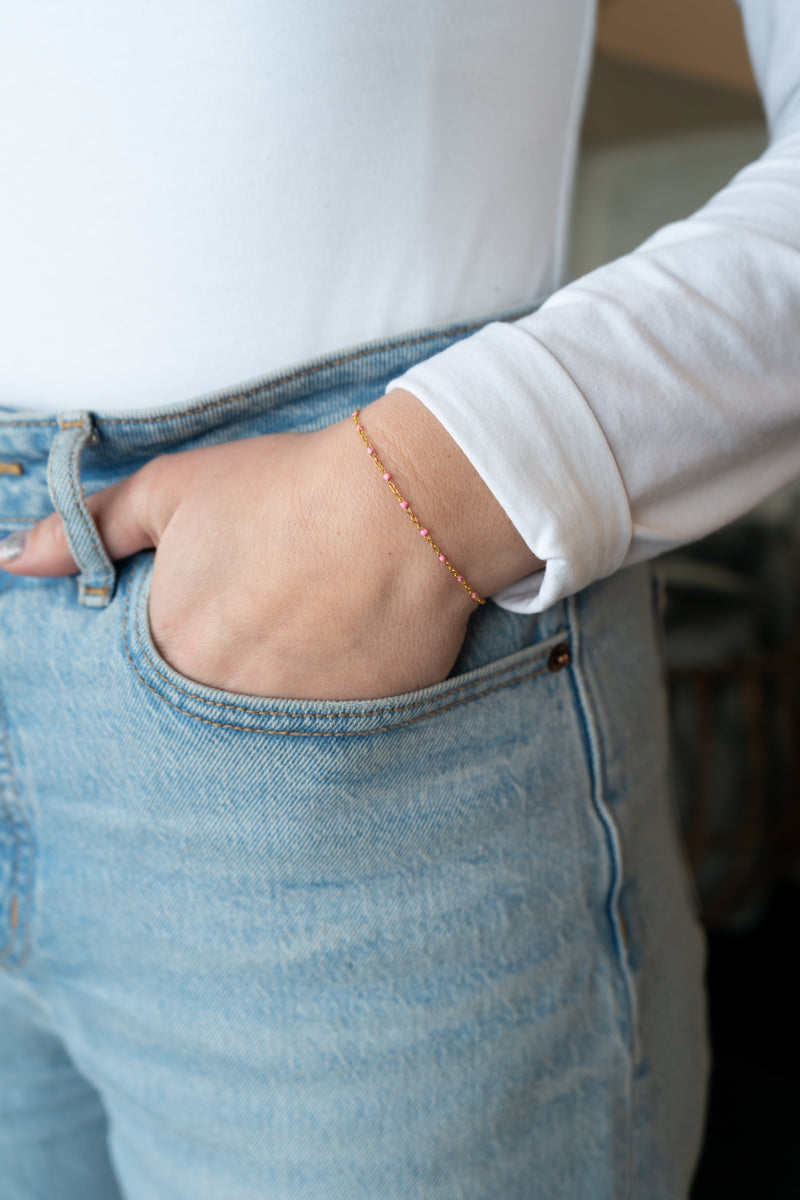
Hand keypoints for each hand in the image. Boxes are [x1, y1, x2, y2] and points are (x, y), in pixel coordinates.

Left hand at [0, 393, 541, 699]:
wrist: (403, 507)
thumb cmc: (285, 489)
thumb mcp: (174, 490)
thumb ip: (90, 528)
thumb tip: (15, 559)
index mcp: (167, 644)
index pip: (137, 684)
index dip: (169, 650)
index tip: (204, 626)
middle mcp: (217, 699)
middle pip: (194, 714)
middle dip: (214, 682)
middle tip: (256, 634)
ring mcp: (285, 724)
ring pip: (251, 738)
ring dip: (262, 702)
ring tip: (297, 647)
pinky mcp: (347, 734)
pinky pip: (315, 744)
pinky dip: (316, 716)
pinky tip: (335, 665)